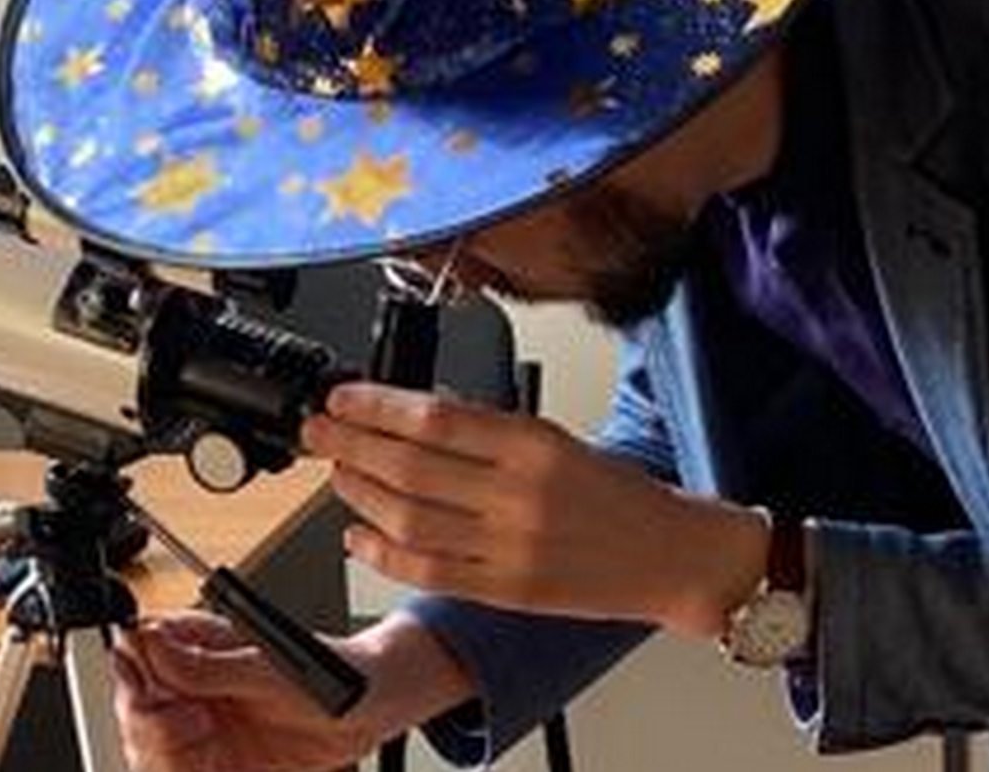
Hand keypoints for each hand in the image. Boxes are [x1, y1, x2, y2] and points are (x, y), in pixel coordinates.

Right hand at [112, 609, 468, 771]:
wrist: (369, 711)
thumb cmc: (328, 672)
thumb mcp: (266, 670)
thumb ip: (206, 665)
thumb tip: (151, 642)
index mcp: (196, 643)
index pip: (134, 657)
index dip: (135, 685)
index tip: (160, 705)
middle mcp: (191, 684)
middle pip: (135, 713)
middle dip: (156, 734)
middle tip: (197, 732)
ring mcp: (200, 724)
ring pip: (150, 753)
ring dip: (172, 763)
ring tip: (213, 754)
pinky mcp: (214, 761)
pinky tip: (214, 770)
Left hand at [303, 382, 768, 636]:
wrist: (671, 555)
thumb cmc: (616, 492)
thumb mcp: (555, 436)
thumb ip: (487, 430)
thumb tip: (412, 414)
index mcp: (533, 444)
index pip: (436, 419)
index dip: (377, 407)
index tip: (343, 397)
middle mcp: (518, 496)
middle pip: (412, 468)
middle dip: (351, 445)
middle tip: (318, 431)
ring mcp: (509, 549)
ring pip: (412, 520)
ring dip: (361, 494)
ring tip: (337, 473)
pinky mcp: (506, 592)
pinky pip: (430, 572)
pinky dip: (385, 553)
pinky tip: (359, 534)